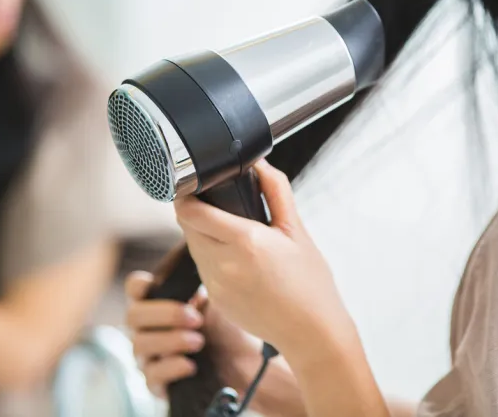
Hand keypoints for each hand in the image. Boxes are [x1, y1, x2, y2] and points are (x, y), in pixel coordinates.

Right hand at [125, 272, 308, 416]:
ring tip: (199, 339)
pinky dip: (171, 367)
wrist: (245, 360)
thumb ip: (204, 271)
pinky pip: (152, 375)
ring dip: (170, 340)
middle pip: (133, 316)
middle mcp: (148, 327)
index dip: (140, 284)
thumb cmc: (227, 322)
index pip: (135, 288)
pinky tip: (191, 363)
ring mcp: (150, 354)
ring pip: (140, 345)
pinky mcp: (159, 381)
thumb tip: (205, 232)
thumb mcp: (219, 293)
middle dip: (164, 314)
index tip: (156, 284)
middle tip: (196, 316)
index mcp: (159, 301)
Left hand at [175, 160, 359, 365]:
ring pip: (194, 248)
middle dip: (196, 213)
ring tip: (231, 232)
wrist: (311, 332)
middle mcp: (224, 264)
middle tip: (216, 205)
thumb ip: (276, 193)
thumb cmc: (310, 282)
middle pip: (187, 228)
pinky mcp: (215, 300)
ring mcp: (216, 285)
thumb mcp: (298, 231)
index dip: (186, 195)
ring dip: (203, 235)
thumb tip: (260, 164)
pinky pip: (203, 269)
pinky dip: (213, 258)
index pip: (192, 212)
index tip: (192, 186)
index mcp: (246, 241)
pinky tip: (239, 261)